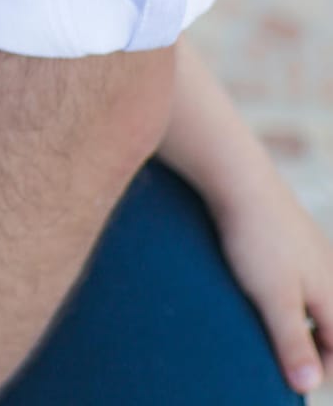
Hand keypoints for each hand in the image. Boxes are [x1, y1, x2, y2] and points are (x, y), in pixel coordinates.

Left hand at [216, 169, 332, 393]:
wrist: (239, 179)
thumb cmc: (256, 239)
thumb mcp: (273, 297)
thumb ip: (291, 341)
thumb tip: (309, 386)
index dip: (323, 370)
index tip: (294, 385)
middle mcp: (330, 274)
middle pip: (330, 326)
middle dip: (312, 349)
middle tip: (282, 368)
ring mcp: (311, 254)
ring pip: (314, 302)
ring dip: (298, 324)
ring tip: (269, 336)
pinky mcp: (288, 239)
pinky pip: (296, 280)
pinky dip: (286, 299)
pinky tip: (259, 297)